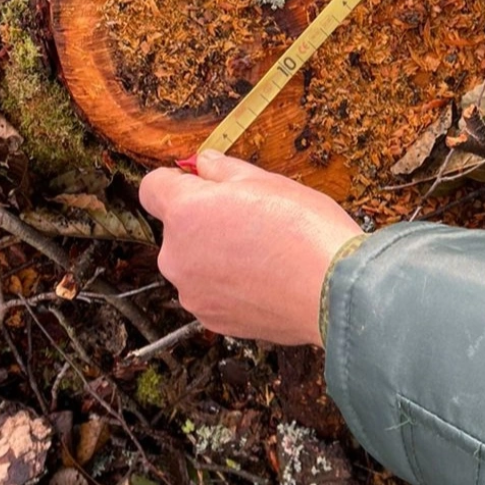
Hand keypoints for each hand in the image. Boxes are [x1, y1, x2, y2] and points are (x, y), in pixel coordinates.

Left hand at [139, 151, 361, 346]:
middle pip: (177, 228)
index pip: (152, 187)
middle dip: (203, 220)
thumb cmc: (303, 230)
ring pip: (194, 262)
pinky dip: (229, 284)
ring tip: (262, 252)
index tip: (199, 182)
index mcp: (185, 212)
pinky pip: (211, 292)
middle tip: (248, 217)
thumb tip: (204, 164)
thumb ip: (222, 169)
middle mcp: (177, 256)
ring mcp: (193, 293)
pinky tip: (264, 278)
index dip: (176, 180)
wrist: (332, 290)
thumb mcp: (265, 180)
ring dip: (215, 255)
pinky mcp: (212, 320)